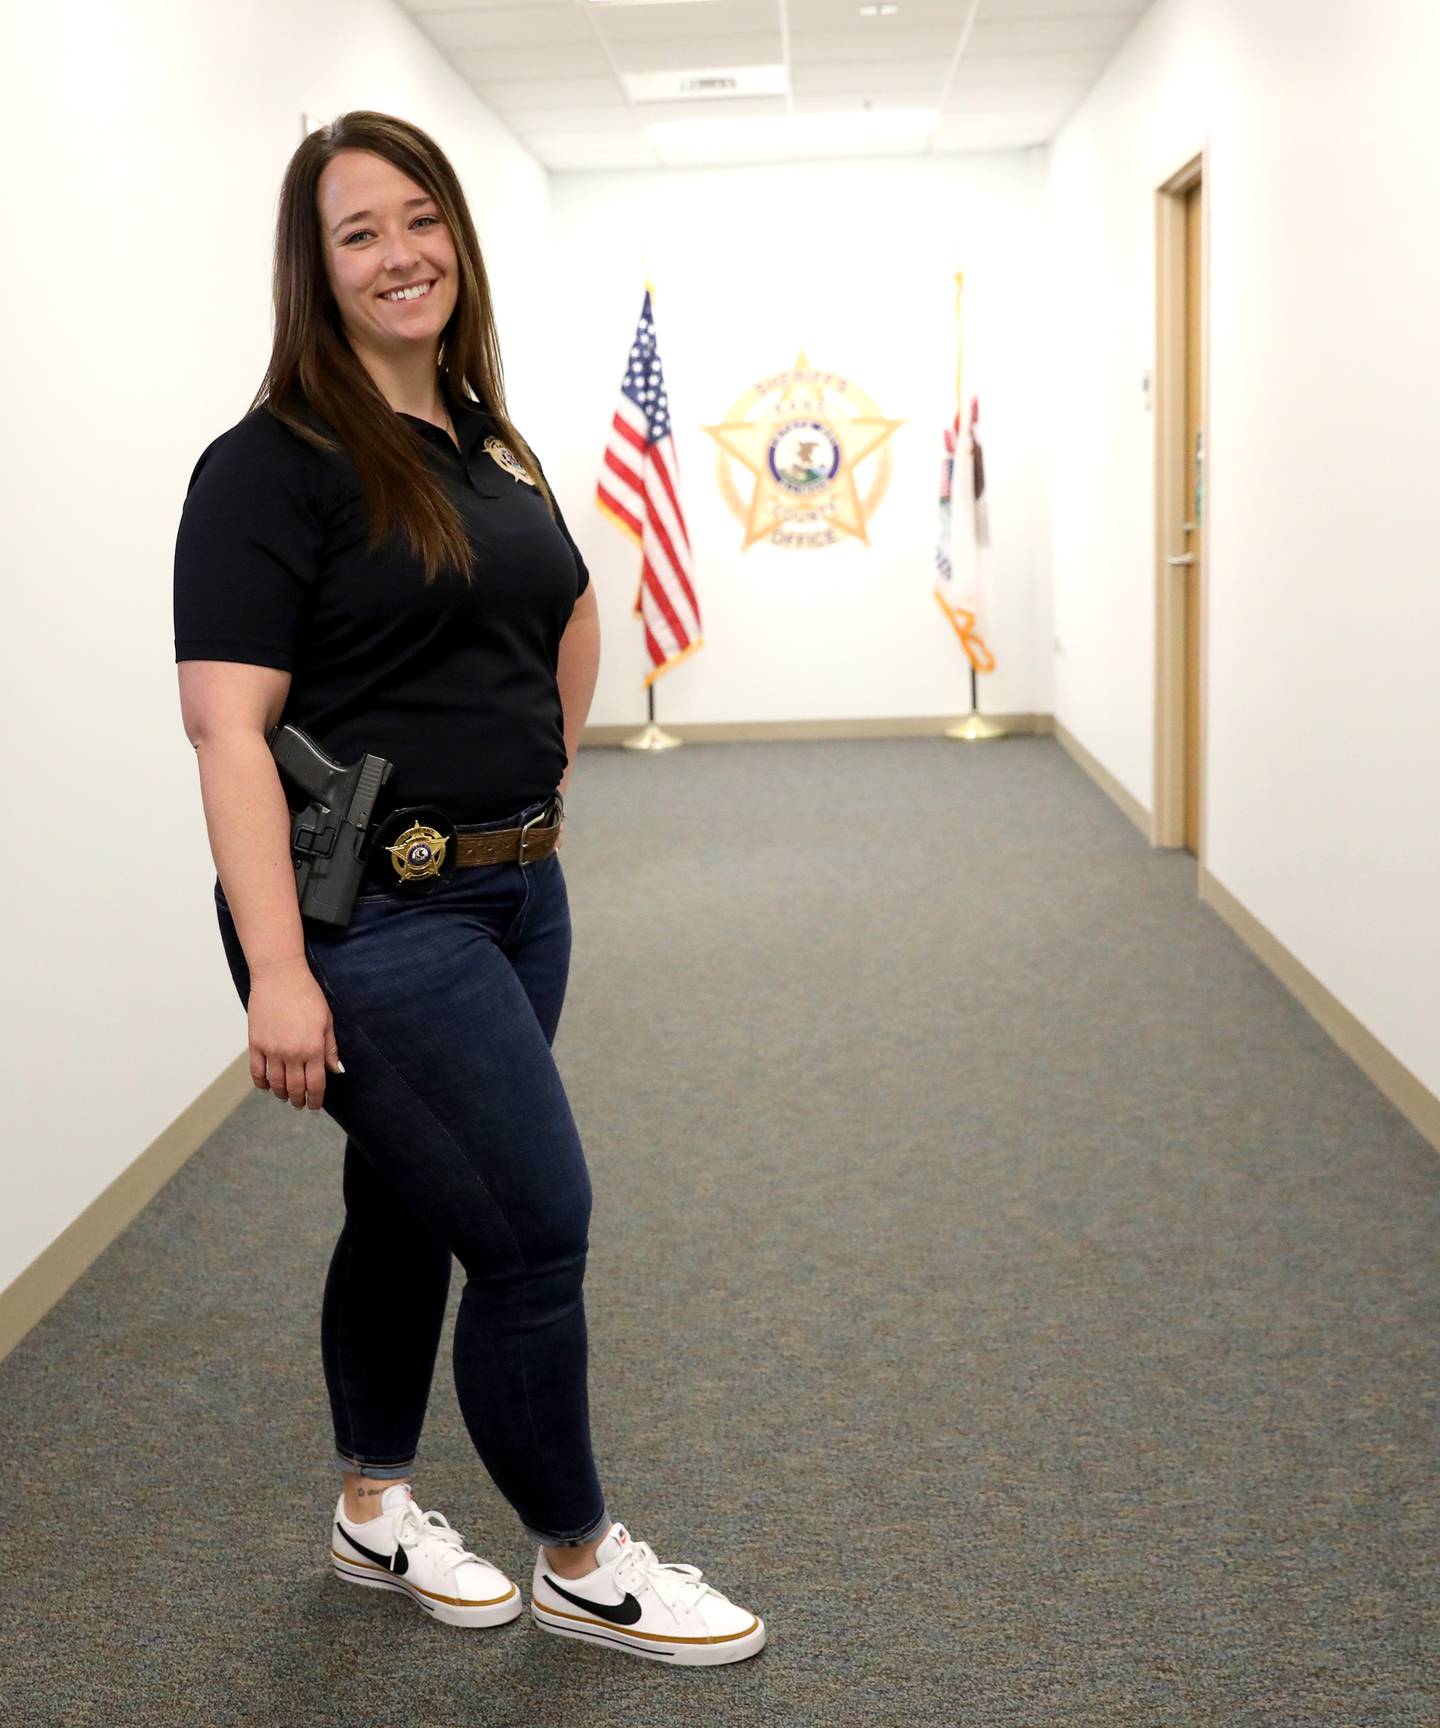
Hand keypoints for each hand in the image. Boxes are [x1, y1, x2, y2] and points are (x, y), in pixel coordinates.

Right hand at [246, 956, 343, 1111]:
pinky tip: (266, 1087)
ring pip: (275, 1084)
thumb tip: (335, 1070)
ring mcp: (272, 1050)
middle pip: (295, 1088)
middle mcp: (293, 1053)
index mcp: (313, 1048)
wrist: (280, 977)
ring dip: (281, 1094)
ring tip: (285, 1096)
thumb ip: (330, 1048)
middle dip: (299, 1100)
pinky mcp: (256, 1044)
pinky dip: (261, 1083)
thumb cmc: (307, 995)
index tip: (315, 1106)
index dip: (316, 1099)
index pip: (316, 1084)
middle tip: (301, 1103)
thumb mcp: (327, 1021)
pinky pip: (257, 1072)